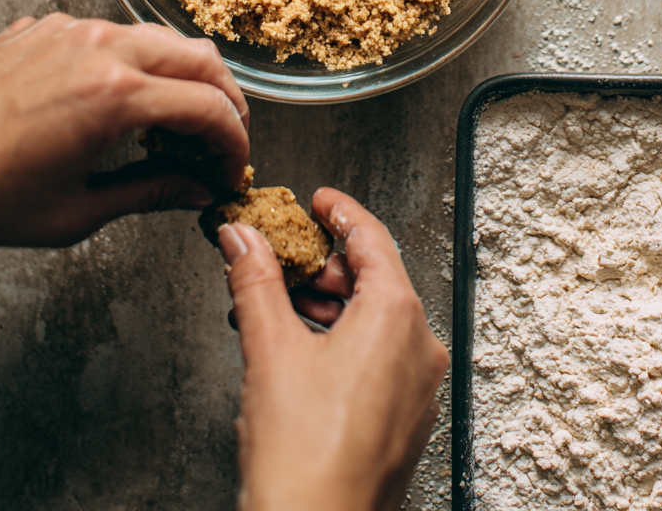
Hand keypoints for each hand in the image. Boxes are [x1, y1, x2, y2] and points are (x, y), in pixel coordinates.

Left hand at [0, 12, 248, 247]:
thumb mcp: (75, 212)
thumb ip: (149, 193)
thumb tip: (195, 192)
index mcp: (114, 96)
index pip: (209, 108)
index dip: (235, 144)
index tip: (232, 170)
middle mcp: (100, 49)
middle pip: (200, 58)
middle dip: (225, 101)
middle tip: (223, 142)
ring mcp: (72, 30)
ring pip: (160, 37)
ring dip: (184, 76)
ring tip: (177, 124)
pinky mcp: (47, 27)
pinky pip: (113, 32)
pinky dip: (136, 62)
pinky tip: (123, 102)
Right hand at [220, 188, 448, 510]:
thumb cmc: (303, 459)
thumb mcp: (268, 350)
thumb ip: (254, 281)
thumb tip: (242, 238)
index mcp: (397, 317)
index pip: (373, 238)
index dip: (340, 212)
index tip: (319, 201)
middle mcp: (418, 349)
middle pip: (376, 279)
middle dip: (324, 265)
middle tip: (284, 258)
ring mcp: (417, 389)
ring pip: (376, 321)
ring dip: (328, 306)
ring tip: (280, 309)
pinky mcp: (405, 421)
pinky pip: (380, 359)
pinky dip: (343, 342)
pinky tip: (300, 353)